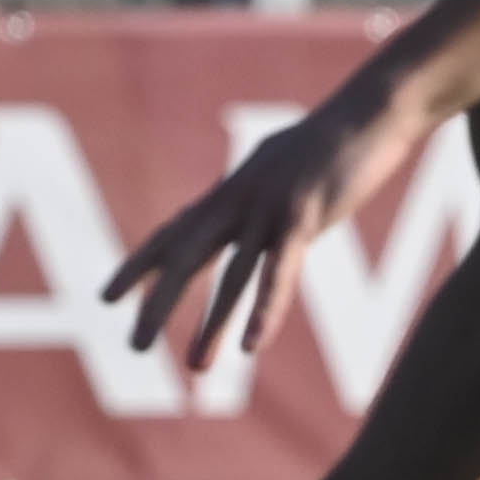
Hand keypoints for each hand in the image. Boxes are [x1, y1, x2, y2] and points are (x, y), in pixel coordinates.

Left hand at [103, 67, 432, 369]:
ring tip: (197, 369)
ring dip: (213, 325)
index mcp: (229, 194)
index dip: (139, 265)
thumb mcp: (277, 169)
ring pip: (231, 275)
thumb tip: (239, 212)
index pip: (172, 233)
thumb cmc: (329, 139)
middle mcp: (237, 201)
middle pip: (185, 256)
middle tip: (133, 346)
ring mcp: (267, 207)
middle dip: (158, 302)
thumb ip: (254, 196)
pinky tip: (252, 346)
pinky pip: (279, 272)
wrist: (371, 110)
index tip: (108, 297)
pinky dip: (264, 311)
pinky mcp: (303, 215)